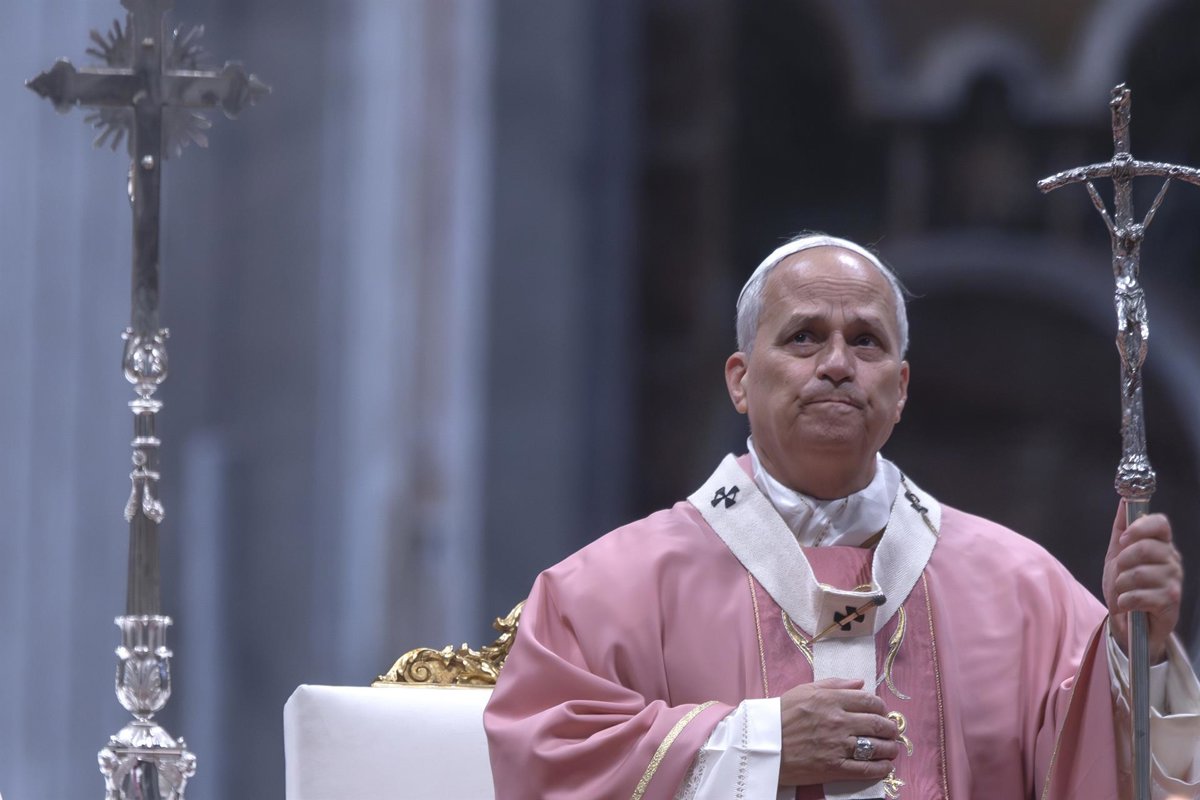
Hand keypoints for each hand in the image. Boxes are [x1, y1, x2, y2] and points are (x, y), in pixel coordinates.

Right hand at [778, 678, 898, 786]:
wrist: (763, 745)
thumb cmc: (781, 715)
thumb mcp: (804, 690)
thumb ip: (834, 684)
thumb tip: (860, 682)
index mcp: (830, 700)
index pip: (869, 701)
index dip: (881, 708)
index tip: (883, 713)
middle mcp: (837, 721)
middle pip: (877, 723)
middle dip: (890, 728)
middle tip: (892, 731)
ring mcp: (837, 746)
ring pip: (876, 746)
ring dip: (890, 748)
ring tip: (892, 749)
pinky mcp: (834, 768)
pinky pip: (866, 768)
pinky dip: (881, 768)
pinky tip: (885, 767)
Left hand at [1102, 500, 1182, 663]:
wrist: (1129, 623)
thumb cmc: (1126, 586)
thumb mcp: (1116, 555)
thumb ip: (1120, 529)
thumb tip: (1124, 501)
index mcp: (1161, 546)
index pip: (1160, 523)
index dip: (1140, 527)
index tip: (1123, 539)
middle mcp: (1172, 561)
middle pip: (1146, 547)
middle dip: (1123, 561)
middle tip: (1119, 573)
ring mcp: (1174, 582)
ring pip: (1138, 574)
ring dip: (1120, 585)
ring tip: (1123, 592)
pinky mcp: (1170, 603)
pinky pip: (1139, 596)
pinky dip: (1124, 601)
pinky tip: (1127, 605)